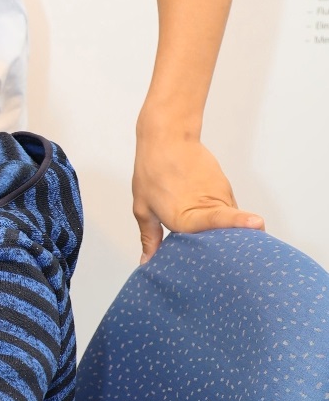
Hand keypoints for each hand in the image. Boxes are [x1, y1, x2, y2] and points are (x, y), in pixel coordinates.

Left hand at [132, 129, 263, 262]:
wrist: (167, 138)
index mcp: (186, 216)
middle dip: (229, 247)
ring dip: (223, 232)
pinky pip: (228, 209)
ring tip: (213, 242)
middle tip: (227, 262)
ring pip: (229, 222)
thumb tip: (147, 261)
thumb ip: (150, 237)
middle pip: (227, 233)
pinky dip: (222, 217)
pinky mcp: (225, 187)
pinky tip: (207, 217)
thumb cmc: (152, 172)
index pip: (217, 221)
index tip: (258, 224)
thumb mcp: (143, 207)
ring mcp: (221, 196)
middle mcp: (209, 206)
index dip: (238, 224)